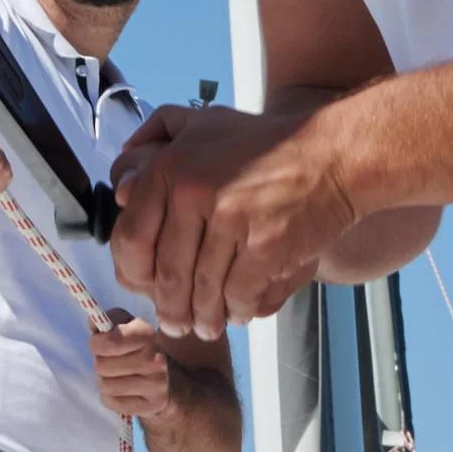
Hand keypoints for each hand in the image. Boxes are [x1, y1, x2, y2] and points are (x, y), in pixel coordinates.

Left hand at [89, 313, 177, 427]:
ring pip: (106, 386)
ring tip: (115, 375)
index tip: (97, 343)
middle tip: (109, 361)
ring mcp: (157, 385)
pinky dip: (109, 397)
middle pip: (102, 366)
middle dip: (100, 362)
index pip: (110, 342)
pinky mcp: (153, 405)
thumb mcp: (123, 326)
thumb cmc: (134, 347)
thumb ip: (107, 320)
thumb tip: (93, 322)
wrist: (162, 377)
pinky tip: (121, 390)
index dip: (96, 343)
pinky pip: (112, 402)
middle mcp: (155, 360)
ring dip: (103, 380)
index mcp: (146, 334)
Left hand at [107, 103, 366, 335]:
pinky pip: (239, 294)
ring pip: (203, 289)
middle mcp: (194, 192)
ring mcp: (232, 220)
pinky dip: (237, 311)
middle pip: (168, 273)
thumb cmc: (265, 143)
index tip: (144, 290)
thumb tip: (120, 186)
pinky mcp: (267, 245)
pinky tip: (237, 314)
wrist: (332, 155)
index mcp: (171, 167)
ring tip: (205, 327)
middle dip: (170, 308)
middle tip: (175, 325)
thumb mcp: (202, 124)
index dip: (134, 273)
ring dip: (203, 317)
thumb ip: (157, 142)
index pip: (133, 238)